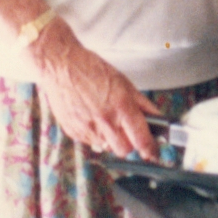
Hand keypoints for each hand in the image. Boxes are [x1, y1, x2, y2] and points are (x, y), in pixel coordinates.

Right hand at [30, 20, 159, 158]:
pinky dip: (96, 135)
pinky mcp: (73, 131)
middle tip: (128, 133)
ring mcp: (87, 128)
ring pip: (107, 147)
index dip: (150, 149)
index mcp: (121, 106)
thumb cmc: (91, 69)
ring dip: (111, 140)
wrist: (60, 66)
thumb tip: (157, 117)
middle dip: (129, 145)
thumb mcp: (124, 82)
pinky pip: (91, 142)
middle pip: (124, 150)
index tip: (152, 152)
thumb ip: (142, 104)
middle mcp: (104, 120)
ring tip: (106, 120)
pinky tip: (92, 118)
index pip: (141, 140)